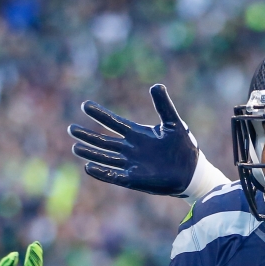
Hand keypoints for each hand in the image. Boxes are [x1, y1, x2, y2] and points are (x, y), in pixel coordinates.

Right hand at [69, 84, 198, 195]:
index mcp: (138, 134)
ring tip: (75, 146)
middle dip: (88, 135)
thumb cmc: (184, 147)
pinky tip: (88, 167)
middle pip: (104, 141)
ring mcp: (131, 165)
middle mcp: (130, 149)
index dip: (100, 114)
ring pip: (105, 157)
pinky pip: (114, 175)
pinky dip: (101, 172)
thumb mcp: (174, 123)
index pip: (114, 122)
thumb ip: (164, 105)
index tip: (86, 105)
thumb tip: (156, 85)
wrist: (193, 171)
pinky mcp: (134, 179)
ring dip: (90, 152)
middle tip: (71, 129)